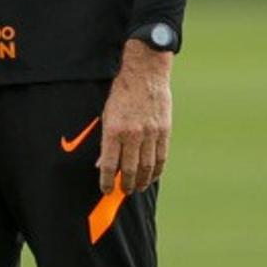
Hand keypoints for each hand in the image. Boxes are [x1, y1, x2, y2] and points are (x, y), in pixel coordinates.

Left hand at [98, 41, 171, 193]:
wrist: (145, 74)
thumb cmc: (121, 94)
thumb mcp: (106, 115)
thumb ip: (105, 141)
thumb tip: (102, 164)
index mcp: (114, 130)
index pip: (109, 165)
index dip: (107, 182)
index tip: (106, 190)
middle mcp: (132, 134)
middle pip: (130, 169)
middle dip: (126, 185)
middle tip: (124, 192)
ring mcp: (150, 133)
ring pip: (147, 166)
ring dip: (142, 181)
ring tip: (137, 187)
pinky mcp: (164, 130)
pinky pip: (161, 156)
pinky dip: (157, 170)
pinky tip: (152, 176)